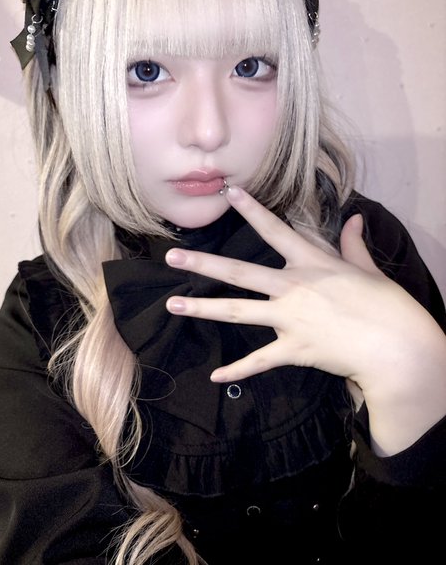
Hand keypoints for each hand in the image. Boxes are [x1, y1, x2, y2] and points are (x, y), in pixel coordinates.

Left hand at [165, 187, 445, 454]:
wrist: (398, 347)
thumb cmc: (387, 305)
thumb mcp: (368, 269)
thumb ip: (352, 244)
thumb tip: (354, 219)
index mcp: (311, 263)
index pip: (275, 231)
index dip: (251, 210)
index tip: (229, 192)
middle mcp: (292, 287)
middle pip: (239, 272)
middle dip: (202, 264)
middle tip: (171, 256)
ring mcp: (289, 319)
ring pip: (237, 311)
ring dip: (202, 309)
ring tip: (173, 306)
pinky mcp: (293, 349)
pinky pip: (258, 361)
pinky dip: (237, 370)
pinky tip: (215, 376)